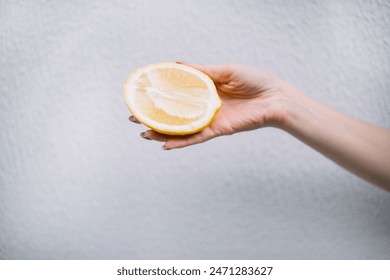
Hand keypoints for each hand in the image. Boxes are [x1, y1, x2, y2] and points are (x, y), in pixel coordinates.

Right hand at [130, 63, 287, 149]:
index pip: (177, 96)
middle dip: (153, 118)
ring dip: (162, 133)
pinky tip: (165, 145)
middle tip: (134, 117)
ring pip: (181, 130)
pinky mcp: (218, 130)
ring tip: (144, 134)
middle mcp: (203, 108)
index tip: (141, 96)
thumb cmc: (254, 80)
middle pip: (174, 115)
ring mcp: (209, 120)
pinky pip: (196, 138)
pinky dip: (181, 142)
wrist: (275, 97)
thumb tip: (178, 64)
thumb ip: (203, 70)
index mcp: (204, 92)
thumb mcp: (225, 70)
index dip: (159, 97)